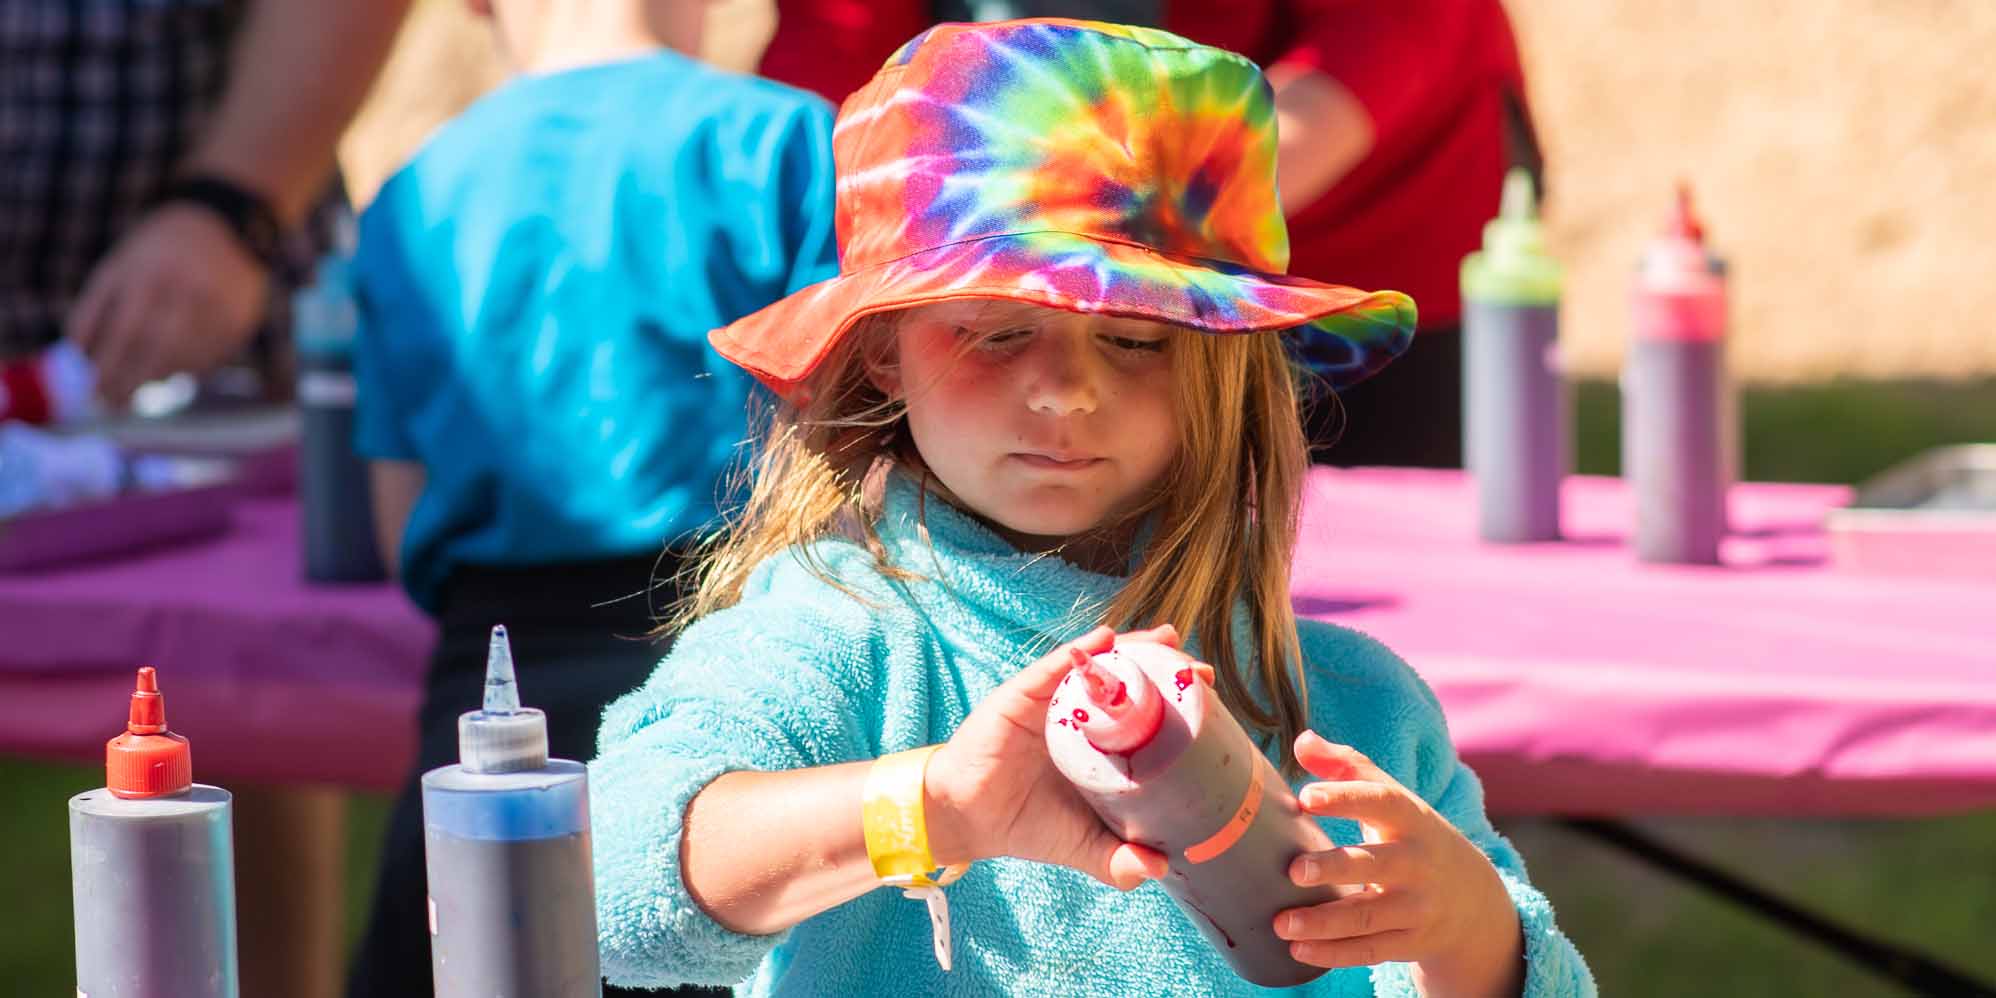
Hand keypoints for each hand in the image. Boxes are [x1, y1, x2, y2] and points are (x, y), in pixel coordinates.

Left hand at [67, 203, 271, 404]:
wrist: (229, 224)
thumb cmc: (159, 250)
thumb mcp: (120, 265)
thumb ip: (96, 306)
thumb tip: (81, 357)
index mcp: (150, 274)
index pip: (125, 332)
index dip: (108, 367)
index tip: (93, 393)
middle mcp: (187, 290)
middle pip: (155, 351)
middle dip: (130, 383)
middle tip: (113, 404)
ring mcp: (219, 306)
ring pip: (185, 359)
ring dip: (158, 378)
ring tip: (140, 386)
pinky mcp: (242, 320)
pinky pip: (212, 359)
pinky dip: (188, 371)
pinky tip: (173, 371)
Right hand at [924, 625, 1195, 889]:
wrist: (968, 819)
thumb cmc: (1028, 824)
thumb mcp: (1084, 846)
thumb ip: (1119, 860)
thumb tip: (1159, 867)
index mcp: (1101, 743)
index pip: (1146, 711)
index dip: (1177, 698)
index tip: (1209, 691)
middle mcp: (1081, 716)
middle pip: (1129, 680)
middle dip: (1164, 667)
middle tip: (1194, 666)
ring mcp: (1051, 702)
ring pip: (1098, 666)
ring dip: (1132, 648)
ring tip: (1163, 640)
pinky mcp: (1021, 696)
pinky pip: (1052, 669)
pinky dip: (1079, 653)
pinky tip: (1104, 642)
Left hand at [1274, 731, 1523, 995]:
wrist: (1471, 897)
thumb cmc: (1411, 835)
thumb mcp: (1392, 798)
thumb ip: (1348, 767)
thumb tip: (1303, 741)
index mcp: (1410, 818)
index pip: (1381, 801)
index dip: (1344, 798)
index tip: (1305, 797)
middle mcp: (1417, 862)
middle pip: (1376, 864)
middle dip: (1335, 868)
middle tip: (1294, 870)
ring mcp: (1417, 906)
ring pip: (1368, 916)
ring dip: (1324, 923)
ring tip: (1281, 923)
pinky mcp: (1411, 942)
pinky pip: (1371, 950)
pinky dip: (1334, 954)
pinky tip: (1298, 950)